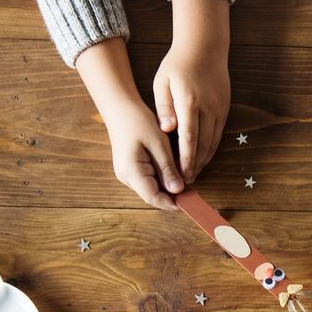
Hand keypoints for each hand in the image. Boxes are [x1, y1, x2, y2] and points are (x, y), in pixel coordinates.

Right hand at [75, 38, 184, 209]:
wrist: (120, 108)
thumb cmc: (138, 122)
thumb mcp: (158, 144)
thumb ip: (167, 169)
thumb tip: (178, 190)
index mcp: (131, 171)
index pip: (152, 197)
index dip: (171, 203)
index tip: (189, 203)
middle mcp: (126, 177)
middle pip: (151, 195)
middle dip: (171, 195)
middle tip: (192, 191)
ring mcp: (126, 174)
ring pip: (150, 188)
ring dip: (166, 187)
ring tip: (184, 180)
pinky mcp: (130, 169)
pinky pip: (147, 180)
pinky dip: (160, 179)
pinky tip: (172, 172)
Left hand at [154, 0, 231, 183]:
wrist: (205, 47)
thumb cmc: (178, 64)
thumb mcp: (162, 82)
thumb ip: (163, 108)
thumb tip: (166, 131)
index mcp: (189, 102)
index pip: (188, 138)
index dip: (185, 159)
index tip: (181, 174)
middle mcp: (207, 108)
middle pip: (203, 145)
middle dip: (195, 165)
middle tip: (187, 181)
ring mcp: (219, 110)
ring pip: (213, 142)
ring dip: (204, 160)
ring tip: (194, 173)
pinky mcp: (225, 109)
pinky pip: (218, 134)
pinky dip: (211, 149)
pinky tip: (203, 157)